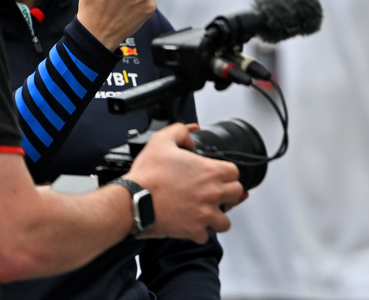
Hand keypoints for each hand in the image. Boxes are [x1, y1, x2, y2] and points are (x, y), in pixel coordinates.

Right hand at [128, 123, 244, 242]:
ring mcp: (204, 213)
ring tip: (209, 214)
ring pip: (225, 220)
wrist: (132, 201)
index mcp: (210, 171)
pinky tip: (193, 226)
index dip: (227, 173)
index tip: (219, 177)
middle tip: (217, 195)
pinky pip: (204, 237)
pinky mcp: (193, 230)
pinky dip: (200, 233)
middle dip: (228, 194)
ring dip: (219, 217)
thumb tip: (192, 131)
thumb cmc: (147, 175)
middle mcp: (212, 193)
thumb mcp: (162, 140)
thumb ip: (181, 131)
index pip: (235, 172)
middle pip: (236, 194)